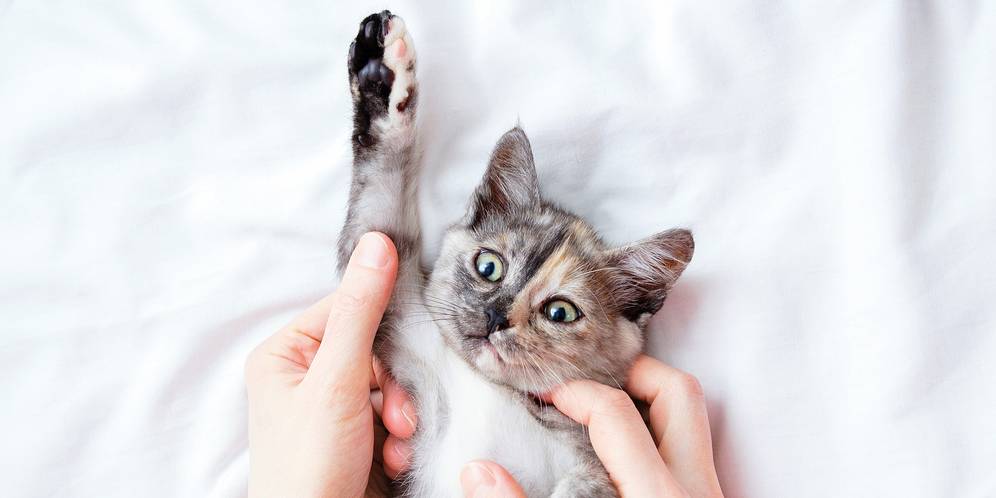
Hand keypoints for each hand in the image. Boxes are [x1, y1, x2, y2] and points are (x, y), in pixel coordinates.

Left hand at [245, 231, 413, 497]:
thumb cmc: (305, 468)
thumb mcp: (337, 381)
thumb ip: (361, 312)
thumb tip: (377, 246)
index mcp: (285, 354)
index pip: (347, 310)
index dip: (382, 330)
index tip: (406, 349)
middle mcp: (305, 377)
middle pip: (375, 350)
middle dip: (395, 386)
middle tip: (398, 414)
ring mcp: (331, 409)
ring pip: (390, 385)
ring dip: (403, 414)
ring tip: (395, 442)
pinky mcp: (355, 436)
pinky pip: (392, 416)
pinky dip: (400, 437)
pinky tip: (393, 457)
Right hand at [460, 355, 723, 497]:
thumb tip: (477, 470)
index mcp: (655, 495)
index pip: (614, 412)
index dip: (570, 390)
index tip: (540, 389)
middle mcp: (692, 488)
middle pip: (676, 392)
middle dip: (629, 371)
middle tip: (586, 379)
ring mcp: (709, 495)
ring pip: (693, 419)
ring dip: (651, 399)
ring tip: (606, 406)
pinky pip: (694, 452)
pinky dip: (661, 436)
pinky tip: (630, 453)